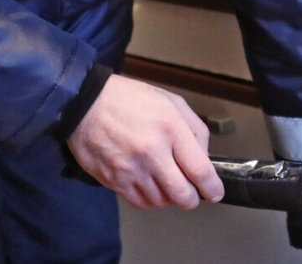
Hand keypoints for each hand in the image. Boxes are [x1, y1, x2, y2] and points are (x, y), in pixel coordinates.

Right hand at [66, 74, 223, 209]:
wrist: (85, 104)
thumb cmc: (131, 99)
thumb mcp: (172, 102)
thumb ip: (195, 130)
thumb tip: (204, 158)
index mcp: (170, 128)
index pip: (200, 170)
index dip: (212, 188)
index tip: (216, 193)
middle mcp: (151, 153)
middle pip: (182, 194)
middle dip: (193, 199)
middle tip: (194, 194)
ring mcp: (130, 170)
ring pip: (161, 202)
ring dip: (170, 198)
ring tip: (168, 183)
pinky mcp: (113, 181)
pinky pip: (140, 202)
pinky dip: (150, 199)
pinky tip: (151, 186)